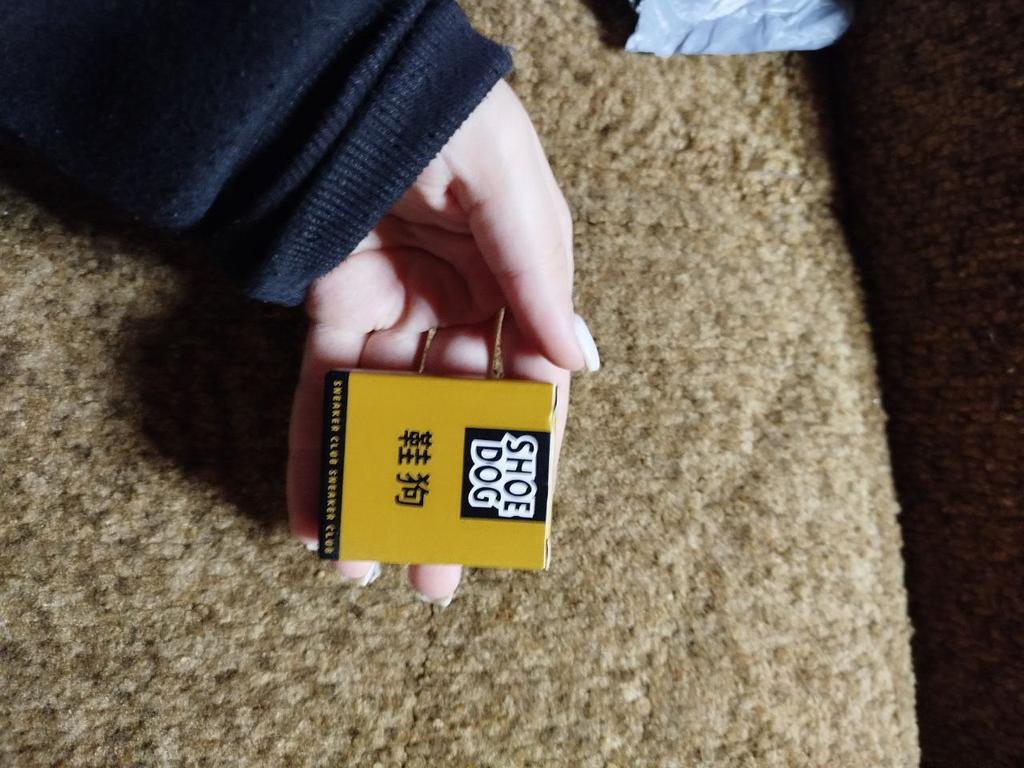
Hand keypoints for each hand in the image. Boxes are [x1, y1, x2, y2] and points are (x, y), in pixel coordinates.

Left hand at [286, 80, 599, 603]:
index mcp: (515, 288)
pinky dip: (314, 448)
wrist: (362, 75)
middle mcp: (455, 309)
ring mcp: (391, 311)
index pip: (524, 388)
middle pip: (451, 421)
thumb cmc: (454, 118)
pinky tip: (312, 511)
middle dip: (440, 499)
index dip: (517, 455)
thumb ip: (539, 280)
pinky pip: (320, 390)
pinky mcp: (330, 307)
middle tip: (437, 577)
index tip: (512, 521)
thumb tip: (577, 364)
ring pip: (383, 418)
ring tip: (362, 567)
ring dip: (370, 492)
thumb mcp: (513, 195)